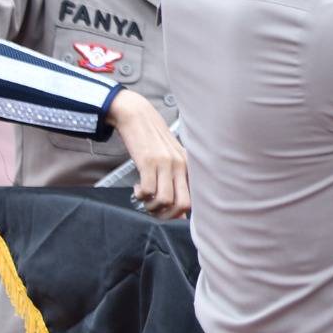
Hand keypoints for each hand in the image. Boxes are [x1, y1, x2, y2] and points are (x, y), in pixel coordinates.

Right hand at [107, 91, 189, 218]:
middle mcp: (180, 165)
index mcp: (188, 166)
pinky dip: (140, 196)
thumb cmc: (152, 140)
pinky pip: (148, 191)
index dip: (179, 213)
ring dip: (151, 207)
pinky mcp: (149, 162)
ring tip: (144, 199)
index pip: (194, 198)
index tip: (166, 213)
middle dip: (166, 216)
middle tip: (154, 210)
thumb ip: (175, 182)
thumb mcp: (169, 159)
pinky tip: (138, 188)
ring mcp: (166, 164)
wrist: (138, 117)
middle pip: (182, 204)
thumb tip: (180, 213)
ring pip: (164, 201)